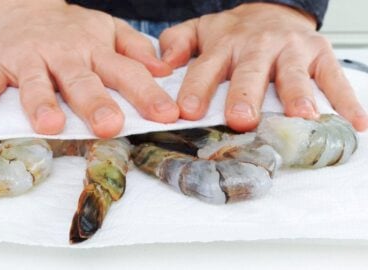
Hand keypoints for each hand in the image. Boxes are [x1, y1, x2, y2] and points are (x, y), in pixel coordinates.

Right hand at [0, 0, 177, 137]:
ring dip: (41, 103)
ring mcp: (29, 59)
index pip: (125, 72)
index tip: (166, 115)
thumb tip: (164, 70)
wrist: (27, 6)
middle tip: (109, 125)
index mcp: (94, 50)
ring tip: (49, 125)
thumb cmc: (72, 29)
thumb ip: (135, 50)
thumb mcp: (109, 30)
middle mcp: (63, 55)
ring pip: (36, 83)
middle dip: (95, 103)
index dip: (147, 94)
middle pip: (81, 81)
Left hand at [159, 3, 367, 130]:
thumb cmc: (233, 33)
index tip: (188, 112)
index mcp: (225, 44)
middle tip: (242, 119)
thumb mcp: (200, 31)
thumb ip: (177, 43)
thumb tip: (164, 63)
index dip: (197, 89)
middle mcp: (258, 46)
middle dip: (246, 95)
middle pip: (251, 72)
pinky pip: (335, 77)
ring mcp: (292, 50)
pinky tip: (356, 123)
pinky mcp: (320, 54)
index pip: (206, 68)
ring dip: (298, 95)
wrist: (270, 12)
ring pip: (294, 74)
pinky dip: (346, 100)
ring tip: (302, 117)